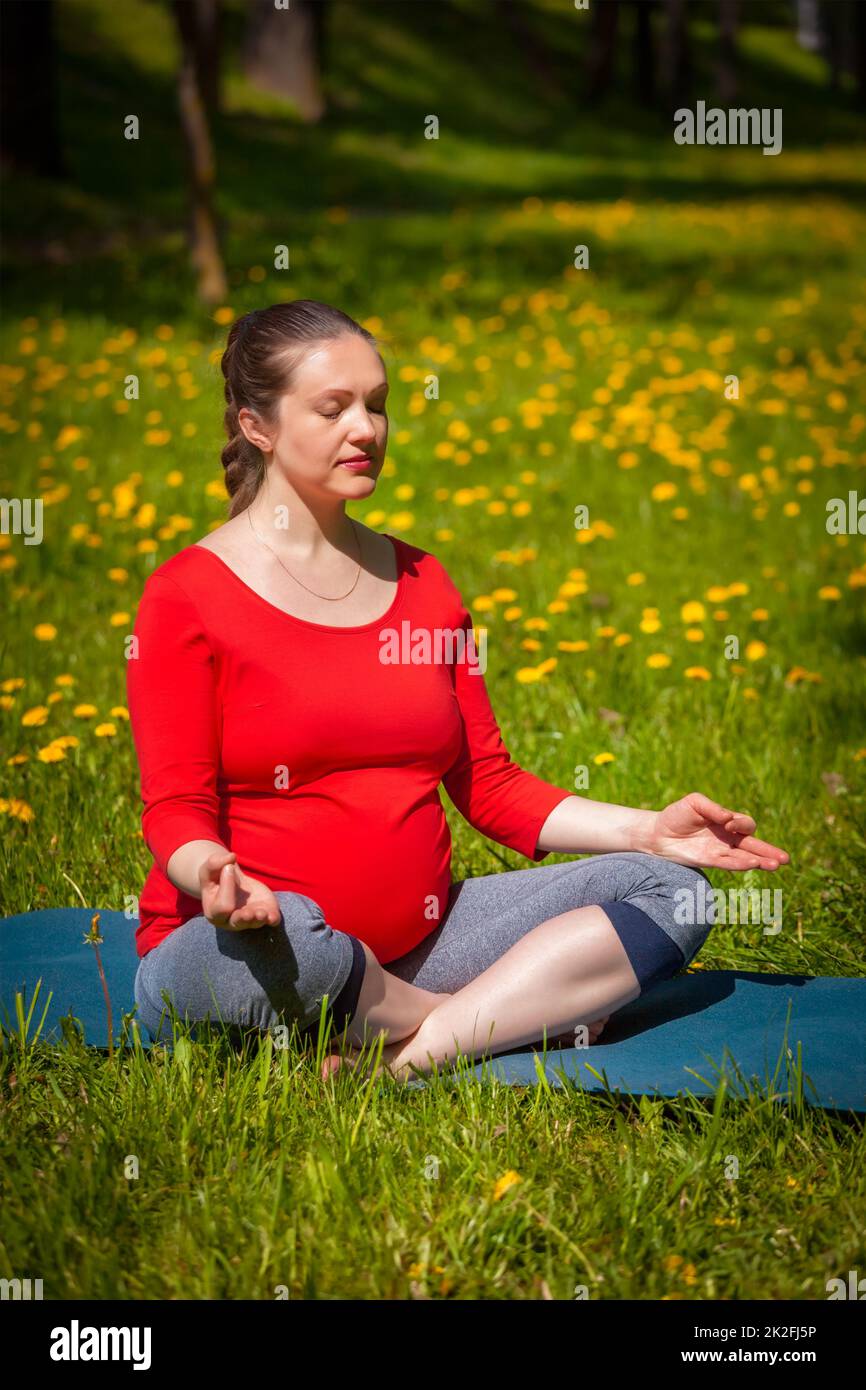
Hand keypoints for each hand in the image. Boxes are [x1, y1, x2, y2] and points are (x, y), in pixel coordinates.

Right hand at [199, 849, 281, 930]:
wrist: (232, 881)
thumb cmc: (216, 877)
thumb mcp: (210, 868)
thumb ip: (215, 863)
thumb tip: (231, 857)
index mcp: (214, 913)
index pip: (223, 906)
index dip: (226, 887)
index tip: (229, 868)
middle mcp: (231, 921)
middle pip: (238, 922)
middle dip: (244, 918)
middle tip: (248, 913)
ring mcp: (250, 919)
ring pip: (255, 922)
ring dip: (259, 918)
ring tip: (262, 913)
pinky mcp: (265, 913)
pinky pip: (271, 920)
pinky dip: (273, 918)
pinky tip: (272, 916)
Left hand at [643, 792, 789, 871]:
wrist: (658, 833)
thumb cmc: (677, 815)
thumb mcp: (694, 803)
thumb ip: (712, 808)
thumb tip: (728, 818)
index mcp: (727, 822)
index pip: (746, 824)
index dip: (741, 824)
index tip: (727, 823)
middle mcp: (728, 838)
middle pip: (754, 845)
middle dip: (769, 851)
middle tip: (786, 859)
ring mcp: (720, 851)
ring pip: (745, 857)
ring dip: (760, 861)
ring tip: (775, 865)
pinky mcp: (710, 861)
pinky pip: (729, 863)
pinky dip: (741, 864)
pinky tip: (753, 865)